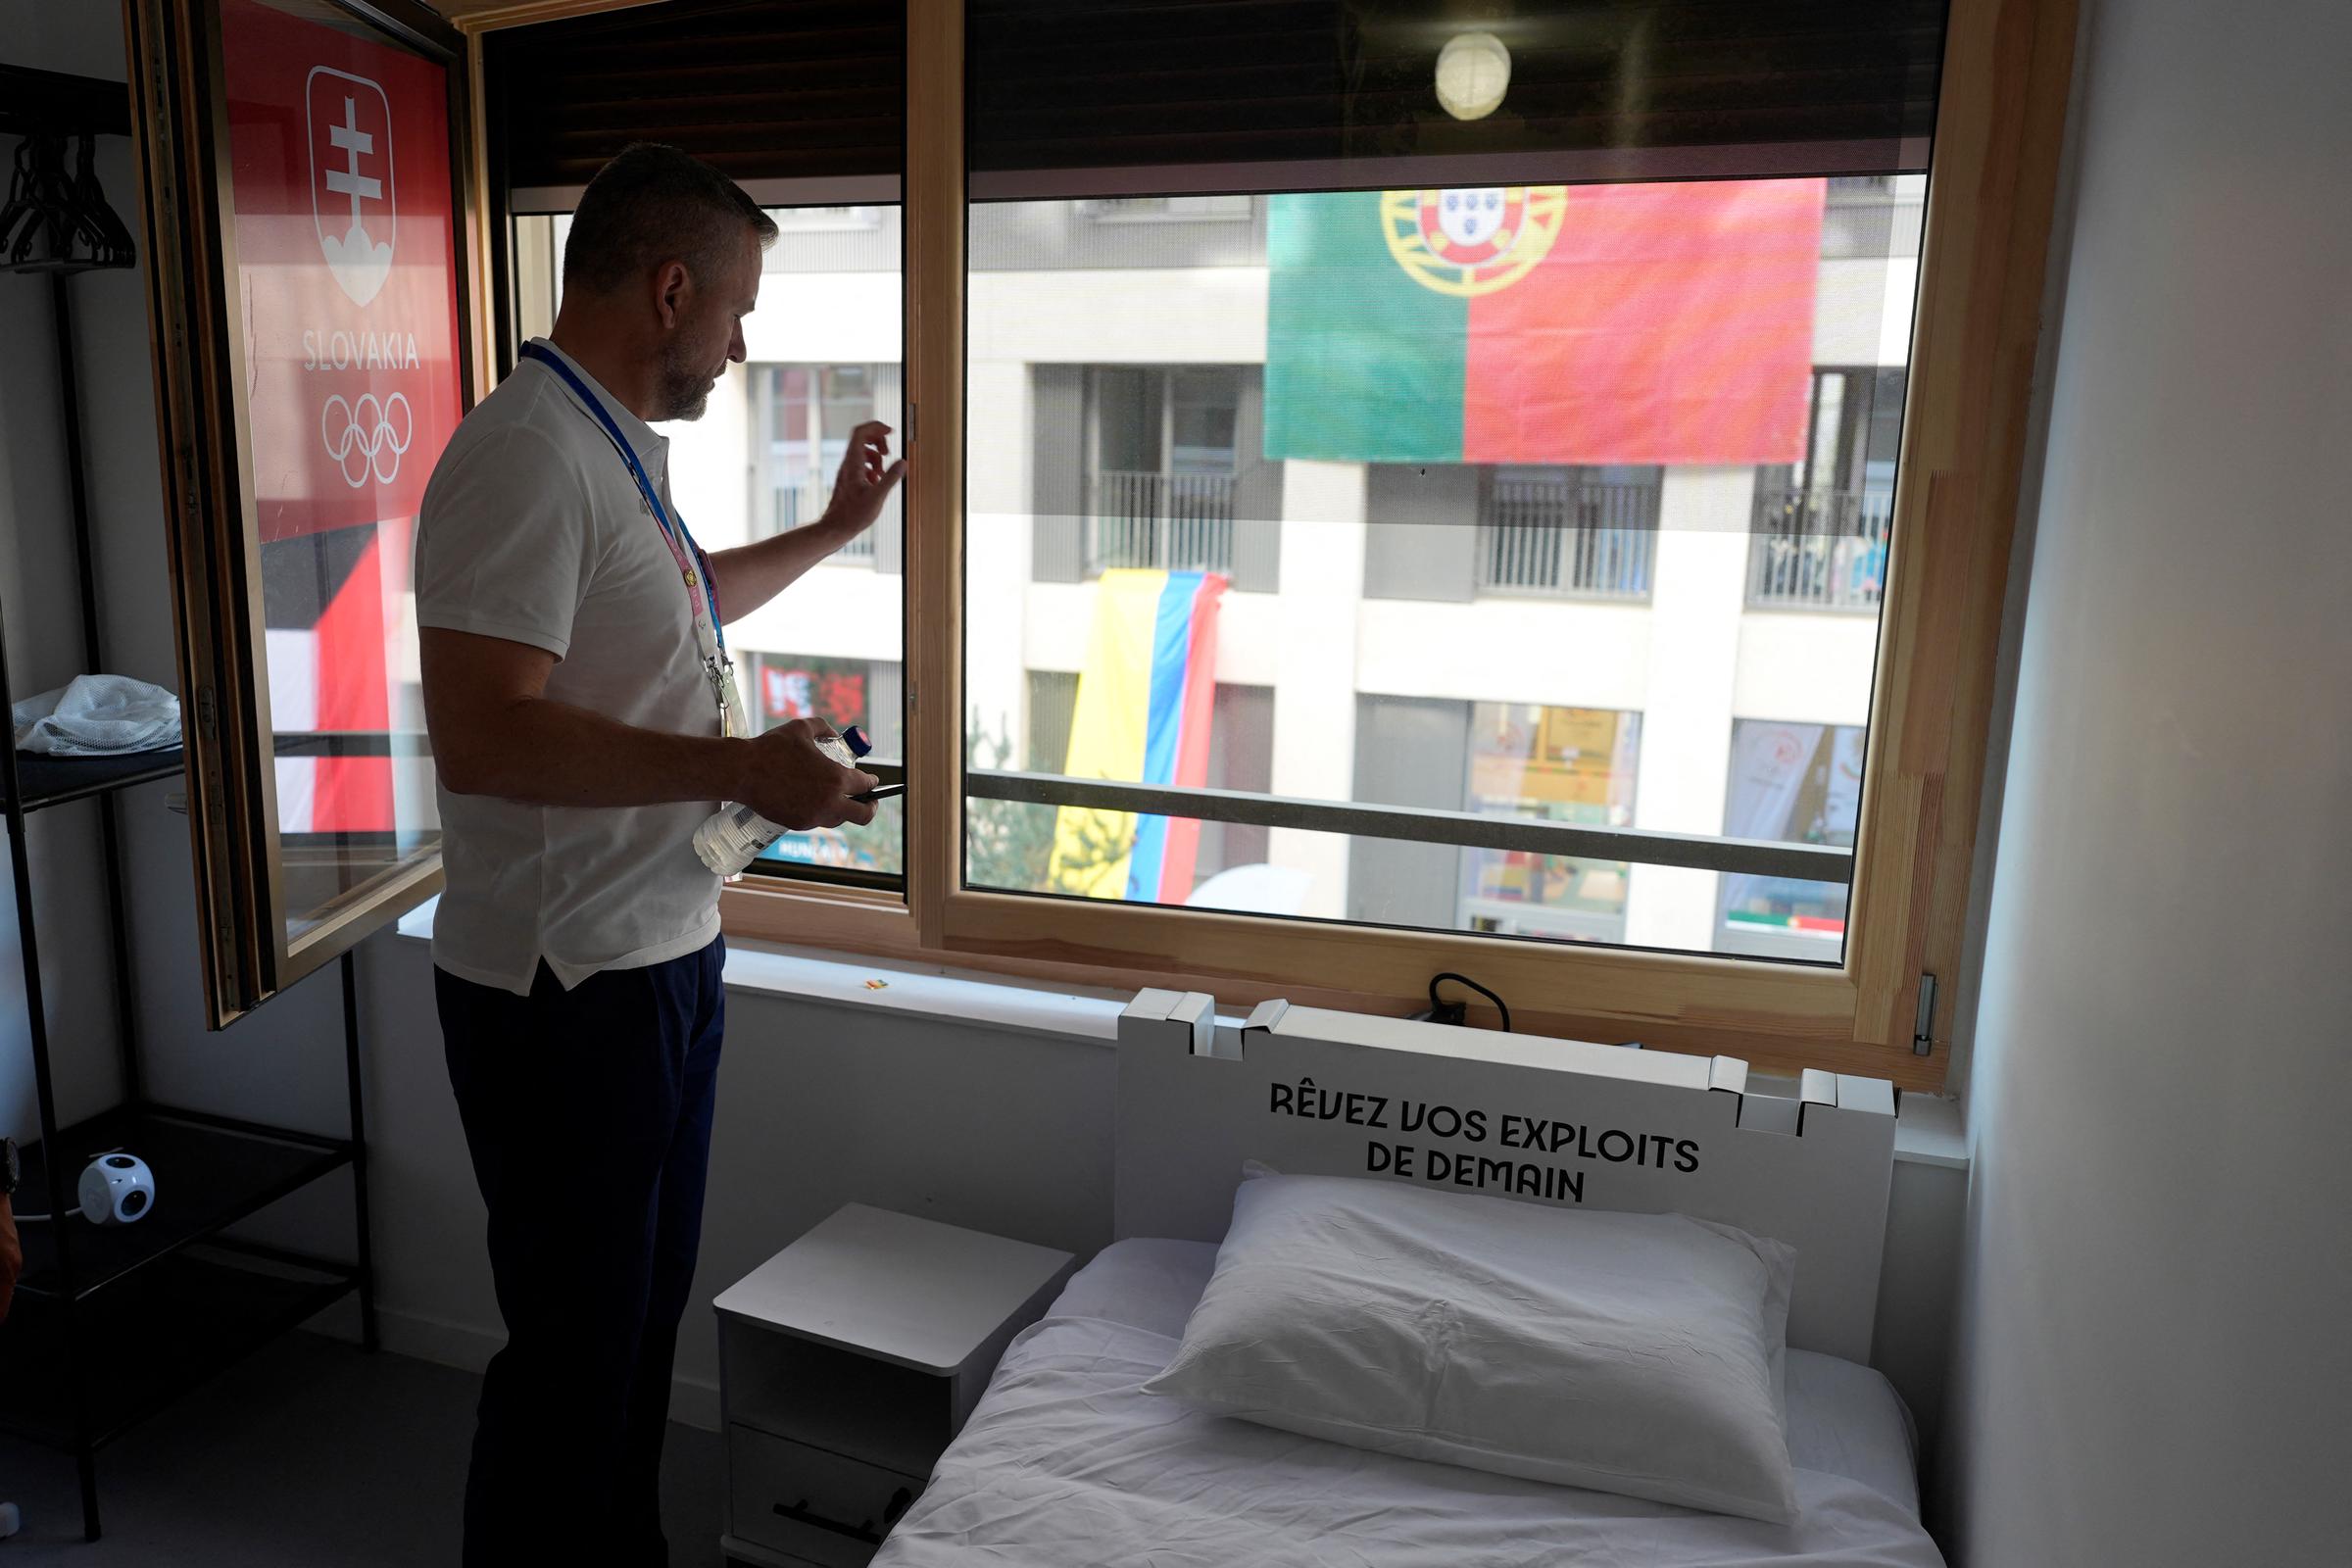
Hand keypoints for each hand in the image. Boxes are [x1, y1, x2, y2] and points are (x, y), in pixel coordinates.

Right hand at [737, 717, 878, 831]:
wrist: (742, 771)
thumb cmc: (771, 748)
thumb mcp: (802, 728)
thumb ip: (824, 728)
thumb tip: (835, 734)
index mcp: (836, 778)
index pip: (865, 785)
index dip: (872, 783)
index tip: (873, 781)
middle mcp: (829, 802)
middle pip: (863, 815)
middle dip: (870, 807)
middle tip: (869, 801)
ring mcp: (813, 816)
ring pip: (838, 819)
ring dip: (843, 809)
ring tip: (840, 799)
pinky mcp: (798, 824)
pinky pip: (817, 821)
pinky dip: (821, 812)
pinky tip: (816, 801)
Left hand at [821, 420, 906, 546]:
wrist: (835, 528)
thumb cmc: (853, 515)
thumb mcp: (877, 497)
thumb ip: (890, 478)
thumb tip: (903, 461)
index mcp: (853, 463)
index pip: (860, 432)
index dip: (876, 427)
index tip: (890, 431)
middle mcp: (848, 464)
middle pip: (861, 438)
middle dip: (878, 441)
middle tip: (888, 453)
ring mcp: (848, 472)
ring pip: (863, 453)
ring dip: (877, 457)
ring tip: (883, 473)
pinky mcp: (849, 480)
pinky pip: (861, 465)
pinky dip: (872, 468)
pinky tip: (877, 482)